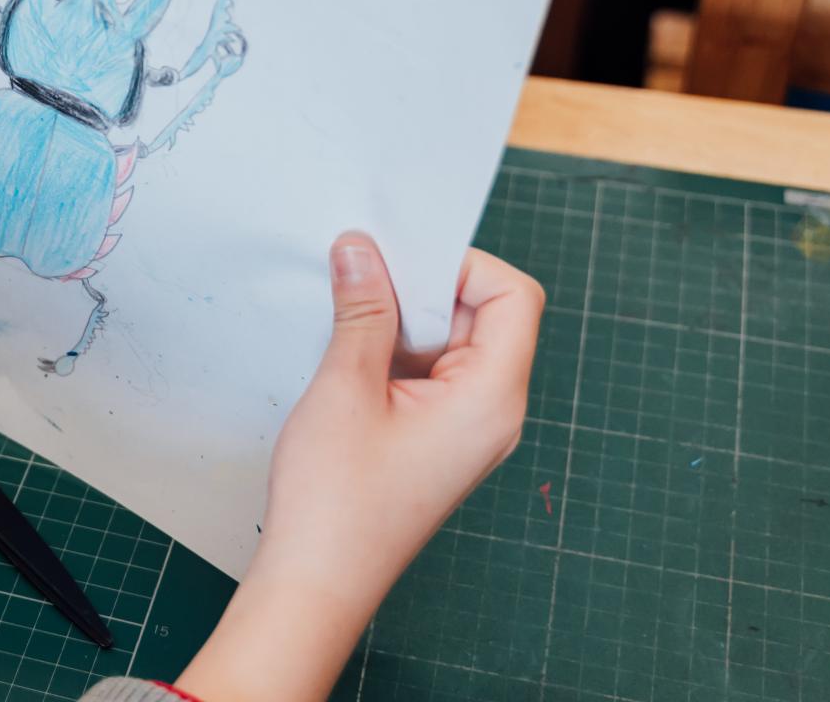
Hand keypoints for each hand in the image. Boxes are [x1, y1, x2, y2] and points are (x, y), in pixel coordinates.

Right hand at [175, 233, 543, 701]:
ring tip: (348, 320)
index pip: (512, 296)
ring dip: (403, 320)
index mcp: (491, 397)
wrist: (318, 582)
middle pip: (485, 314)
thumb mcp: (345, 386)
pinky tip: (348, 355)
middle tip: (363, 277)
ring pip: (453, 342)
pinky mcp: (439, 441)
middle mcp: (494, 412)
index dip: (461, 264)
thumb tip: (362, 246)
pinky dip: (395, 352)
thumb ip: (362, 309)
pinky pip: (432, 374)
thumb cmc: (336, 500)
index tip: (398, 259)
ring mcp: (468, 430)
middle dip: (424, 287)